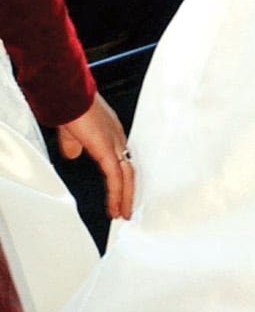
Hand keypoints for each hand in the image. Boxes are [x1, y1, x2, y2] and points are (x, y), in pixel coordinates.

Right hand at [57, 93, 133, 219]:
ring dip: (125, 198)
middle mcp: (118, 138)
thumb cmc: (68, 107)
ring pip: (126, 177)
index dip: (122, 177)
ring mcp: (115, 143)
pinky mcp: (107, 150)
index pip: (122, 160)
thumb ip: (74, 145)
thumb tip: (73, 155)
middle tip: (126, 210)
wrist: (68, 97)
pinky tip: (115, 208)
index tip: (120, 191)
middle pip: (129, 170)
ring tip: (122, 215)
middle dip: (128, 192)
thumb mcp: (71, 132)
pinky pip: (116, 178)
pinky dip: (117, 195)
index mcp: (111, 132)